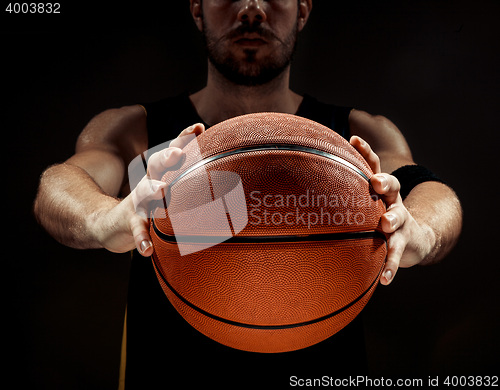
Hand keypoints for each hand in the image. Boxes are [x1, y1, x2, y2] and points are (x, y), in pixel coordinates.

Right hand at [94, 123, 204, 256]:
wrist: (110, 223)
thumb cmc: (151, 204)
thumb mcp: (168, 188)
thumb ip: (190, 181)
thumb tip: (225, 174)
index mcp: (161, 173)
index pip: (173, 151)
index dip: (184, 138)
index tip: (199, 128)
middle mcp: (149, 183)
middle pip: (156, 165)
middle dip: (167, 157)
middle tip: (179, 153)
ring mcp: (138, 203)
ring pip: (144, 194)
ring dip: (152, 191)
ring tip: (162, 190)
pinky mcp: (129, 223)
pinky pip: (136, 231)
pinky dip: (141, 239)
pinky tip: (147, 250)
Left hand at [350, 136, 434, 284]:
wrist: (415, 238)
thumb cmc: (377, 217)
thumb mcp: (364, 204)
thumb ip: (341, 196)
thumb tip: (299, 191)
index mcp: (379, 190)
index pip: (374, 165)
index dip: (366, 152)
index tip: (354, 139)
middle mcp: (392, 201)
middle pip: (393, 186)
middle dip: (385, 182)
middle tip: (375, 183)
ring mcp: (400, 221)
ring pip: (399, 217)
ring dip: (392, 219)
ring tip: (385, 225)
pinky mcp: (404, 242)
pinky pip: (397, 255)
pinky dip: (391, 266)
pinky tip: (385, 280)